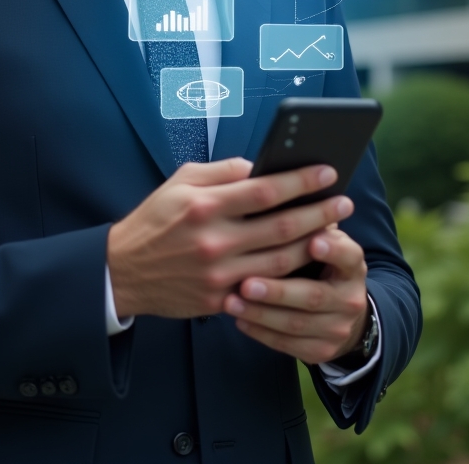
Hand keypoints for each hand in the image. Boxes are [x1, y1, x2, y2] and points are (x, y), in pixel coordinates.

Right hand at [107, 157, 351, 318]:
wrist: (123, 270)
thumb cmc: (155, 219)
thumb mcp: (180, 181)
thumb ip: (222, 172)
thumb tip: (261, 167)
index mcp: (205, 205)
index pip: (265, 190)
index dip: (301, 181)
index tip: (327, 172)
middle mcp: (215, 240)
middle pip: (282, 227)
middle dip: (319, 213)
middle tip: (344, 203)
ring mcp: (219, 275)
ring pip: (281, 261)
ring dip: (313, 245)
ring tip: (335, 231)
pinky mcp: (219, 300)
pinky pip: (264, 288)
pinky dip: (290, 276)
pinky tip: (308, 263)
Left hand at [223, 224, 369, 365]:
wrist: (342, 311)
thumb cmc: (319, 261)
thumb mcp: (325, 240)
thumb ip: (309, 222)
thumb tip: (278, 188)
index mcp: (352, 264)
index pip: (348, 255)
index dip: (333, 249)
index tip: (313, 240)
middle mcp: (350, 298)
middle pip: (314, 296)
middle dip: (278, 291)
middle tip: (247, 283)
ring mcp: (337, 328)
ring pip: (296, 324)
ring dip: (261, 314)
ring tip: (230, 301)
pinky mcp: (320, 350)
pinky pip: (287, 344)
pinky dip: (261, 332)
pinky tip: (238, 319)